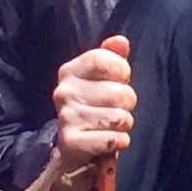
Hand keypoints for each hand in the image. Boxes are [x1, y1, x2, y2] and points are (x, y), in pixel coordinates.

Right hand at [54, 36, 133, 173]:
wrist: (71, 148)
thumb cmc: (93, 106)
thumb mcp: (102, 79)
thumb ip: (112, 57)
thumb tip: (120, 42)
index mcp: (70, 71)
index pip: (103, 60)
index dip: (121, 69)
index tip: (121, 79)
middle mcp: (64, 92)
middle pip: (118, 91)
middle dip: (127, 102)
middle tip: (117, 108)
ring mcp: (66, 118)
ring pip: (119, 117)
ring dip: (124, 124)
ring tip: (113, 125)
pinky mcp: (72, 143)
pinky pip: (114, 139)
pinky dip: (120, 142)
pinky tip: (112, 141)